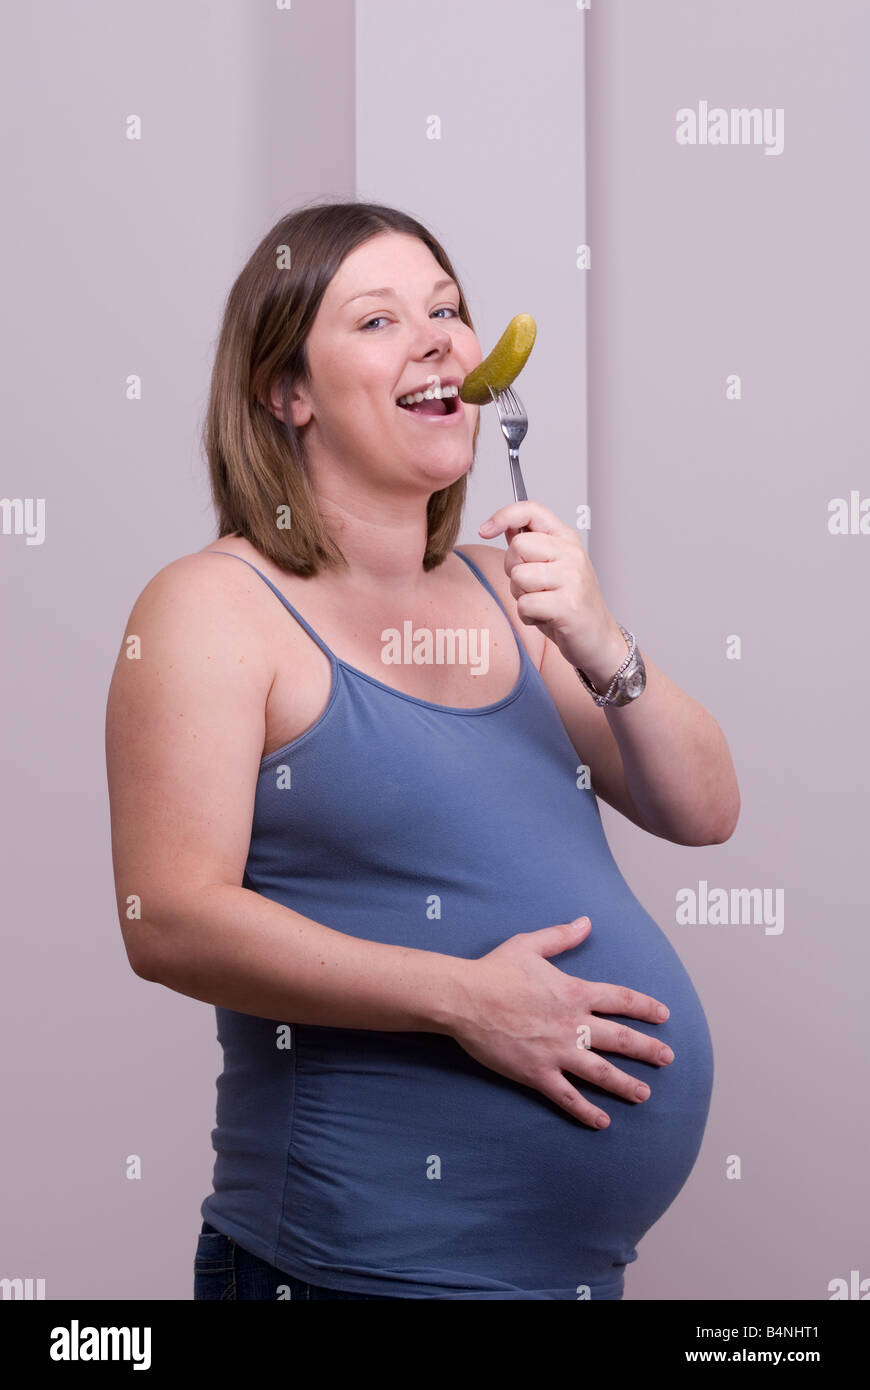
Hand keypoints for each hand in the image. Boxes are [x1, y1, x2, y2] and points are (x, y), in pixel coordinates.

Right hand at [450, 917, 673, 1128]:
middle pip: (620, 1039)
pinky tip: (602, 1122)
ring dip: (626, 1084)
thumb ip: (562, 936)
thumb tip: (586, 923)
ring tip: (644, 1094)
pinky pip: (567, 1097)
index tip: (663, 1015)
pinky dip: (586, 1111)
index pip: (620, 1000)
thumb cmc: (495, 970)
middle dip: (648, 1049)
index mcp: (574, 993)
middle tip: (667, 1058)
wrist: (464, 998)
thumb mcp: (530, 944)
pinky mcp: (537, 1073)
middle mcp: (572, 1024)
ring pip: (601, 1073)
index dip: (645, 1007)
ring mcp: (556, 1051)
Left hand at [479, 500, 625, 681]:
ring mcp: (572, 578)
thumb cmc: (570, 603)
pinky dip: (527, 616)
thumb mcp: (552, 566)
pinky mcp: (568, 605)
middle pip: (518, 547)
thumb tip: (506, 525)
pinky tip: (544, 617)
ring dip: (521, 596)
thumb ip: (531, 545)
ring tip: (541, 603)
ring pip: (519, 576)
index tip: (485, 529)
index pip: (532, 510)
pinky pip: (525, 604)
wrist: (597, 638)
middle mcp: (571, 554)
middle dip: (514, 569)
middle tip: (532, 586)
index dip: (503, 515)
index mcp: (566, 539)